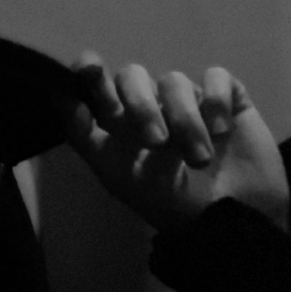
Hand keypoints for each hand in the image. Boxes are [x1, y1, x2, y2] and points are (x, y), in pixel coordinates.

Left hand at [64, 52, 289, 233]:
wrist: (230, 221)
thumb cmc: (169, 203)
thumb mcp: (117, 174)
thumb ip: (85, 137)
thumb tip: (60, 96)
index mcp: (118, 125)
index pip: (96, 86)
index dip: (89, 73)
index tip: (90, 70)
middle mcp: (150, 107)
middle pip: (132, 76)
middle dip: (141, 106)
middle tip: (156, 143)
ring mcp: (188, 101)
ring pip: (174, 82)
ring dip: (185, 120)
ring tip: (199, 159)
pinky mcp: (227, 99)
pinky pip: (217, 77)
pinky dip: (216, 102)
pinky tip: (222, 131)